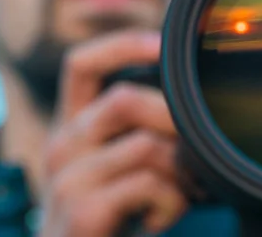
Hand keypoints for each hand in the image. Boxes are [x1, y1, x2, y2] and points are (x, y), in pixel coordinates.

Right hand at [38, 31, 187, 236]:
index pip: (81, 64)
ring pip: (146, 145)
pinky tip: (163, 217)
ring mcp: (67, 179)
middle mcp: (62, 145)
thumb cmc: (110, 215)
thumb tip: (196, 106)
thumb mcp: (119, 165)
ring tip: (186, 192)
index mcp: (71, 126)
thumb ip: (140, 133)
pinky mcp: (81, 212)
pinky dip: (172, 202)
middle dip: (175, 119)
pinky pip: (147, 184)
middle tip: (200, 150)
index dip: (123, 45)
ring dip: (181, 170)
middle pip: (123, 100)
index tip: (164, 45)